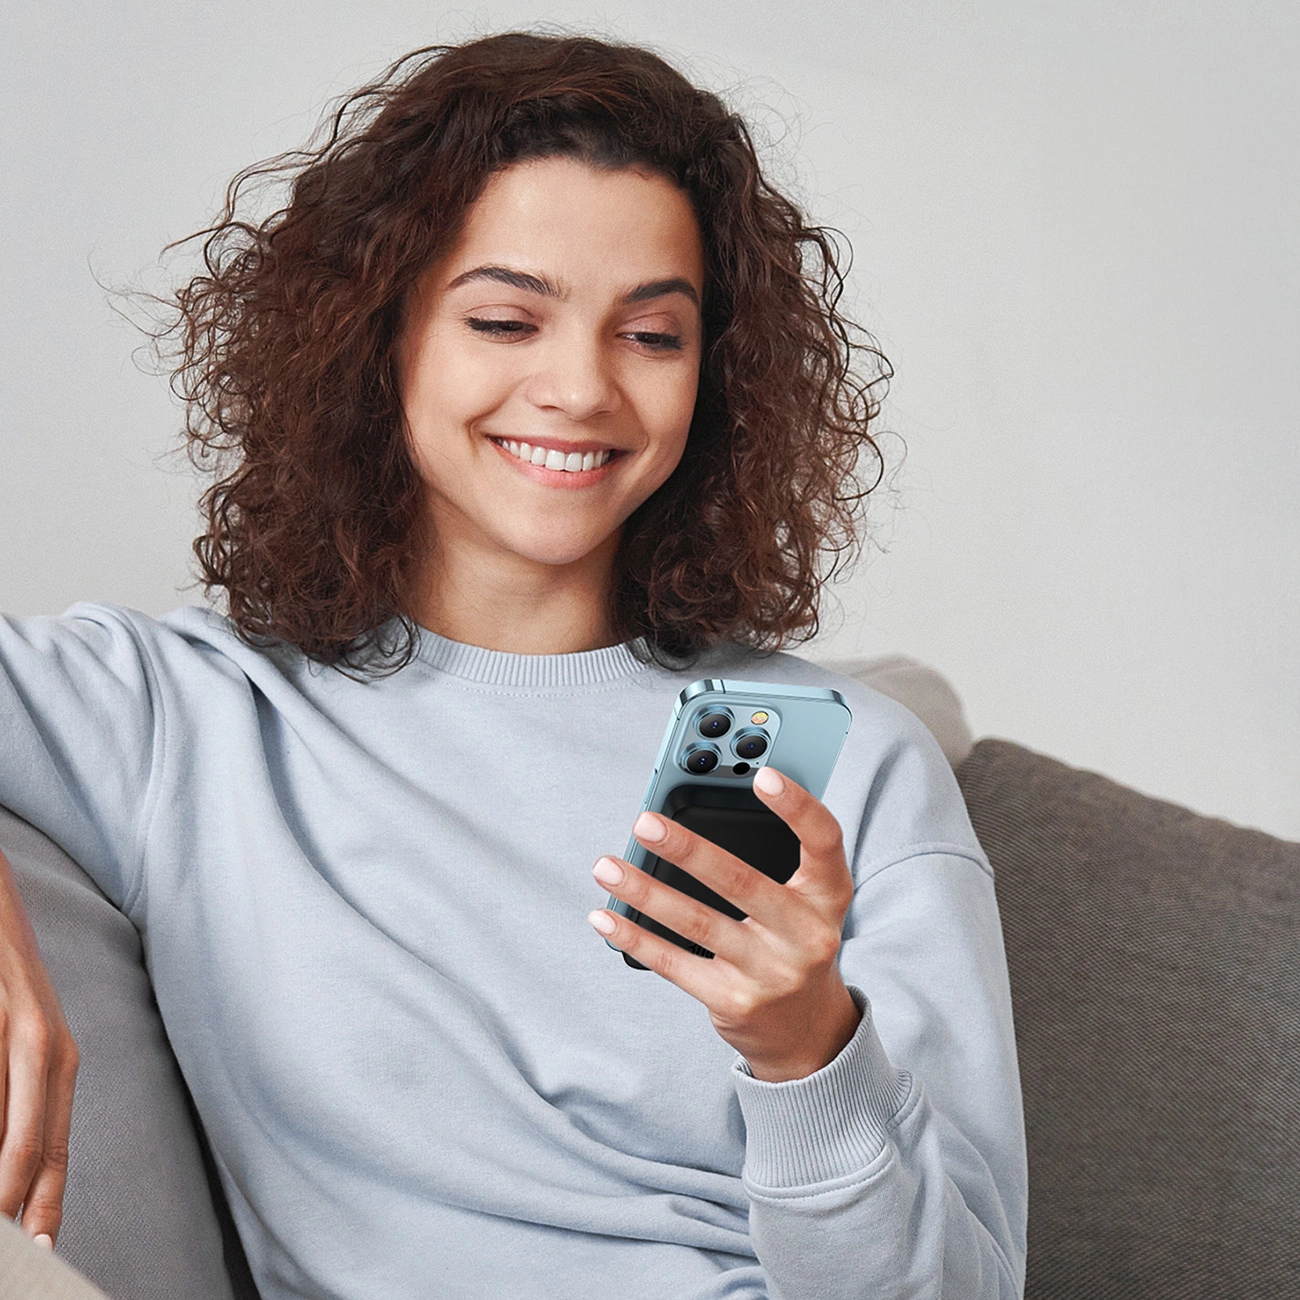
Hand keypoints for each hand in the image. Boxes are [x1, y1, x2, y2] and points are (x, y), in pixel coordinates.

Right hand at [0, 850, 77, 1247]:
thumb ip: (12, 1104)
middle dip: (14, 1215)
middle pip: (32, 1156)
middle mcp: (47, 1050)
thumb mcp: (9, 1039)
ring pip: (12, 1137)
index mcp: (56, 1061)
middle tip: (17, 1263)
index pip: (50, 1156)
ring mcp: (22, 1033)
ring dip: (2, 1184)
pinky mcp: (9, 1019)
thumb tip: (9, 1180)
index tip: (37, 1260)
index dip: (40, 1215)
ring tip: (5, 1234)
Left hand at [589, 766, 860, 1081]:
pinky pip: (674, 963)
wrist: (806, 1031)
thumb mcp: (806, 902)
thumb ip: (777, 858)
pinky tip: (606, 917)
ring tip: (606, 866)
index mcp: (827, 897)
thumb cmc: (793, 943)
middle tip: (644, 822)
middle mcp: (805, 935)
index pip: (824, 841)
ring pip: (696, 922)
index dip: (798, 806)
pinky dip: (635, 937)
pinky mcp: (733, 1001)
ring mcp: (770, 972)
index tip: (763, 776)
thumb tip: (701, 812)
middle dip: (687, 849)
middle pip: (741, 882)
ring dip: (644, 891)